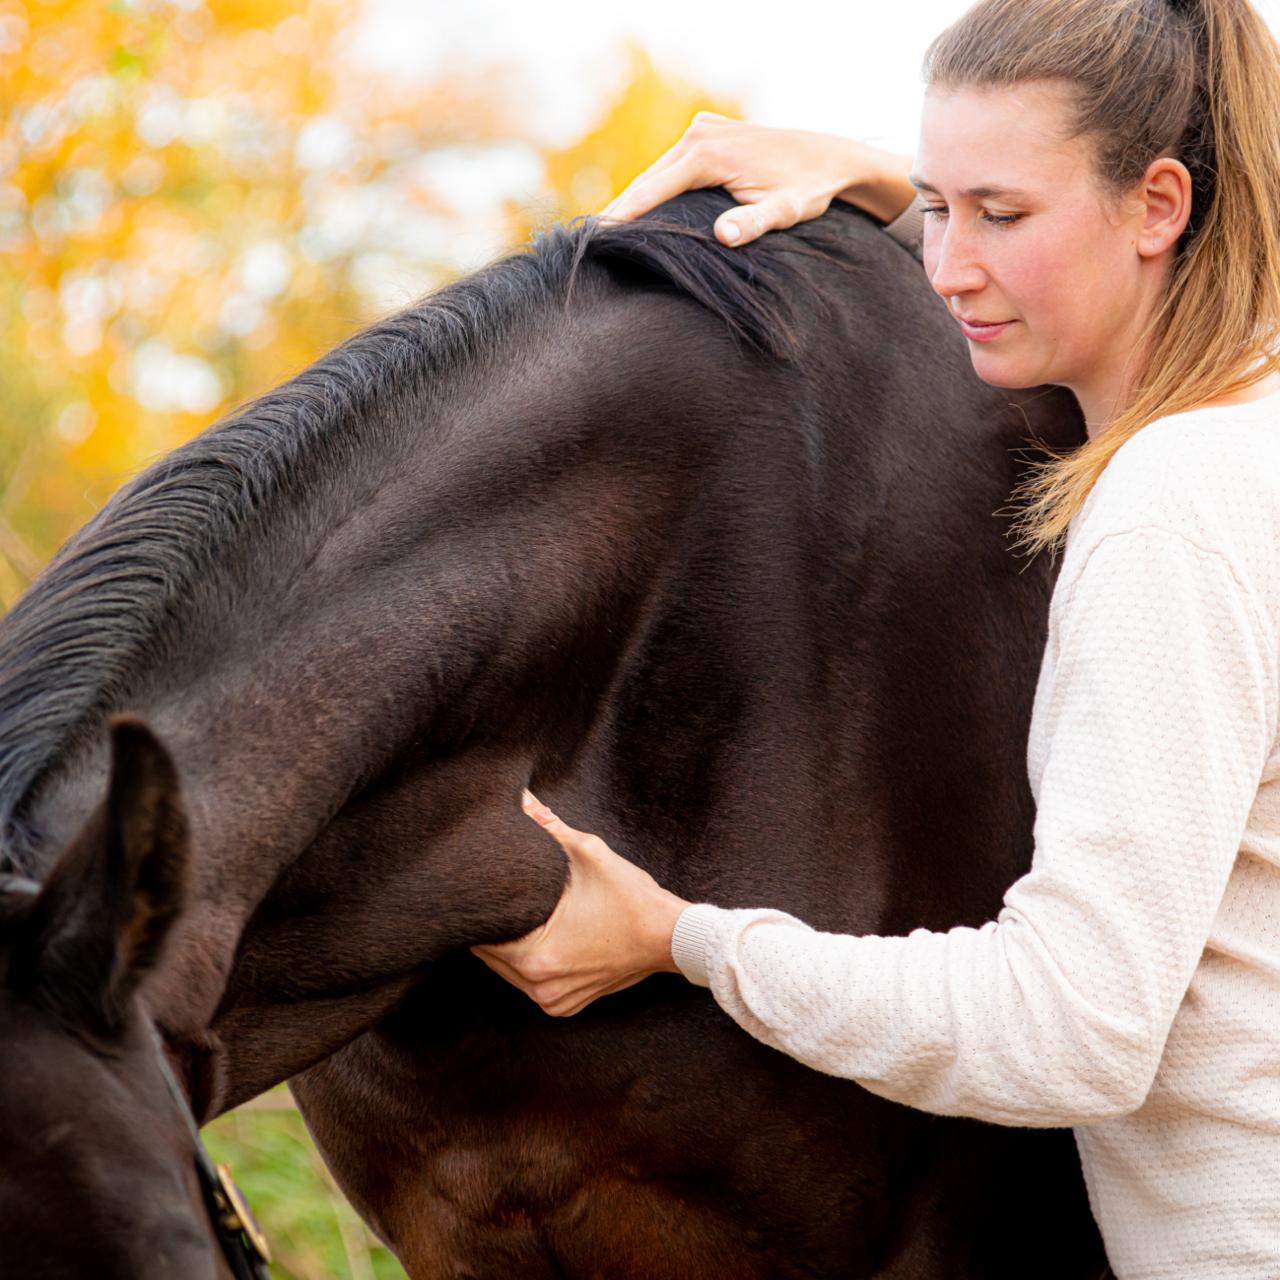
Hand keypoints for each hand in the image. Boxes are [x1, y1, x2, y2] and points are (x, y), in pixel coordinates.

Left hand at [469, 790, 691, 1015]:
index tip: (483, 889)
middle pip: (488, 955)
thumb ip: (549, 826)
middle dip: (493, 926)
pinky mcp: (565, 1004)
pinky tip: (542, 937)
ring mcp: (553, 1000)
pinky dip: (531, 963)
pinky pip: (530, 983)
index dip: (481, 908)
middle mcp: (539, 986)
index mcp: (535, 956)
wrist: (671, 937)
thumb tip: (522, 799)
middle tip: (499, 897)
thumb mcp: (589, 854)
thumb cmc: (632, 898)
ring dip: (509, 946)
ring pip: (507, 971)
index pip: (482, 934)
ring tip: (522, 914)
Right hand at [598, 111, 914, 247]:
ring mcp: (701, 128)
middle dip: (620, 211)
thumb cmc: (808, 189)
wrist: (830, 157)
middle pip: (646, 180)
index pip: (650, 190)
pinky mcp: (705, 133)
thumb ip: (754, 224)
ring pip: (656, 173)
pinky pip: (670, 167)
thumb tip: (722, 236)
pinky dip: (654, 189)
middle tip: (587, 245)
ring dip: (635, 201)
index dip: (620, 218)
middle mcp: (698, 132)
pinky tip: (638, 214)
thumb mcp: (785, 211)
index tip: (592, 239)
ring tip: (606, 234)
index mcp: (706, 151)